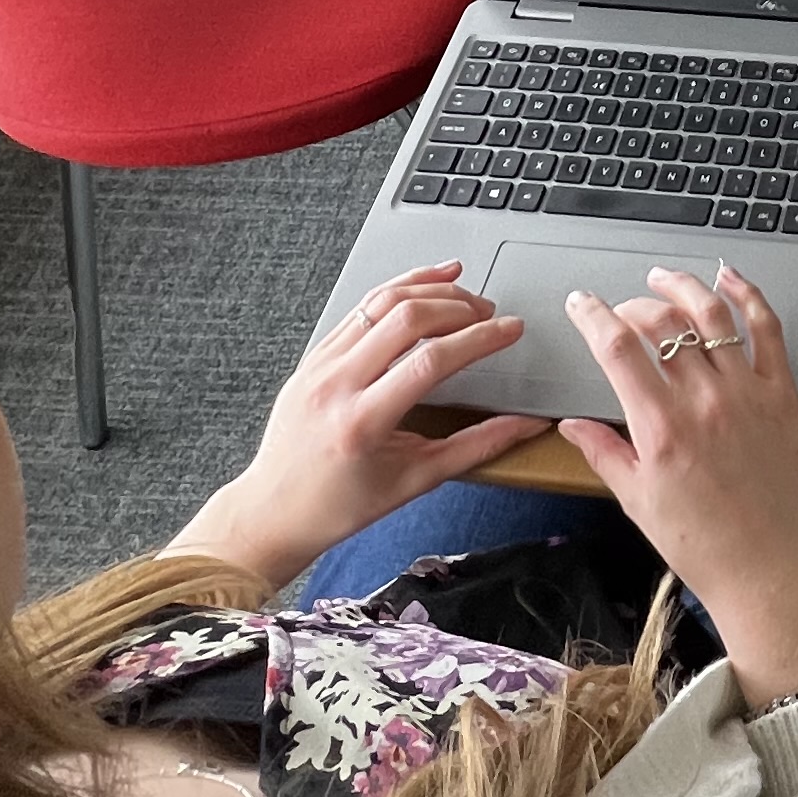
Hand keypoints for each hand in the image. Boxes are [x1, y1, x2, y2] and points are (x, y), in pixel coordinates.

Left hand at [166, 268, 547, 591]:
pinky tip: (424, 286)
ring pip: (380, 302)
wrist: (273, 511)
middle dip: (459, 308)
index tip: (510, 330)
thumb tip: (524, 426)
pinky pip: (359, 309)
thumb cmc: (338, 506)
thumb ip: (476, 447)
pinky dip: (396, 290)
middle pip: (407, 318)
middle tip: (490, 315)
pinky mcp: (313, 356)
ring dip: (429, 290)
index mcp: (362, 422)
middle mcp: (336, 385)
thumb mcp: (415, 481)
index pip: (432, 360)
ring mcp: (319, 365)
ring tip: (464, 294)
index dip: (480, 339)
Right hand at [559, 265, 797, 706]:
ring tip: (664, 278)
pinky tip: (731, 279)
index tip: (583, 304)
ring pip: (711, 316)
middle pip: (661, 325)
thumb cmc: (703, 545)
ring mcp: (749, 393)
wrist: (768, 571)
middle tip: (623, 310)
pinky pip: (768, 330)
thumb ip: (604, 454)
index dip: (593, 316)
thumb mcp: (638, 502)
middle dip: (634, 307)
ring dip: (682, 287)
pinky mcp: (785, 396)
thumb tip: (571, 425)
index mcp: (661, 428)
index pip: (618, 348)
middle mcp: (704, 402)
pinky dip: (749, 296)